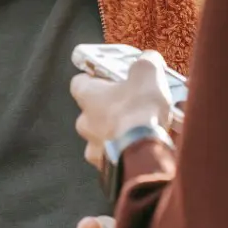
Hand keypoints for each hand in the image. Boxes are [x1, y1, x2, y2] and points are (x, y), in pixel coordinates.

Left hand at [70, 50, 172, 169]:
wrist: (144, 152)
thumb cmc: (140, 109)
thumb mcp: (148, 74)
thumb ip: (146, 63)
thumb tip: (149, 59)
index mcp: (87, 97)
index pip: (79, 83)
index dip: (93, 79)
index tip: (107, 78)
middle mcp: (84, 122)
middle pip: (90, 112)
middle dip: (107, 110)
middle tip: (130, 107)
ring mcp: (93, 147)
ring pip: (100, 138)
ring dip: (115, 134)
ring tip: (138, 133)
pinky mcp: (106, 168)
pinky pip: (113, 159)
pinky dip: (124, 155)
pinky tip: (140, 151)